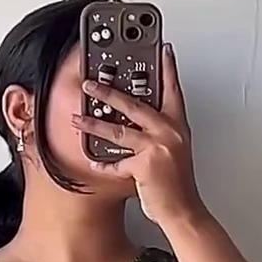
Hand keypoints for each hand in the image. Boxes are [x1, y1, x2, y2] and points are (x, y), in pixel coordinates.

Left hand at [73, 45, 206, 231]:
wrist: (183, 211)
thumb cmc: (177, 186)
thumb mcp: (175, 152)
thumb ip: (160, 135)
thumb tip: (140, 125)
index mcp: (177, 126)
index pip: (173, 90)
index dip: (168, 68)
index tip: (162, 49)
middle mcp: (169, 132)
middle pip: (134, 104)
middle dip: (108, 92)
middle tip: (90, 84)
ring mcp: (157, 148)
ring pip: (119, 130)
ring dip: (94, 124)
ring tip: (77, 119)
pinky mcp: (145, 165)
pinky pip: (117, 163)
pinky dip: (104, 164)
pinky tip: (93, 162)